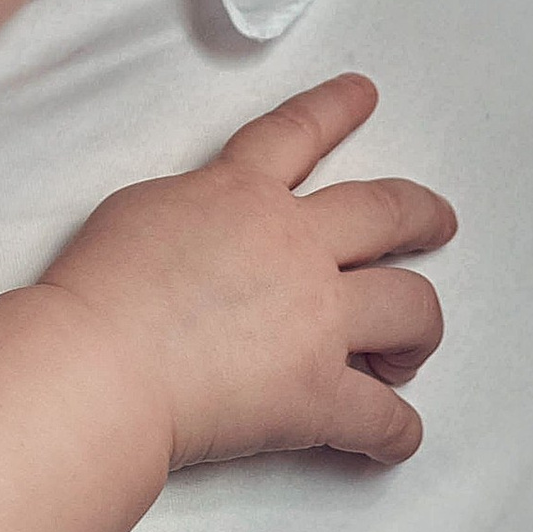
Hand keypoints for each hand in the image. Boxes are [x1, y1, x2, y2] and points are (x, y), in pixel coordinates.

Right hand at [41, 74, 453, 471]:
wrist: (96, 364)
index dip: (335, 109)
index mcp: (240, 194)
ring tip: (411, 351)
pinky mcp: (316, 392)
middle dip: (422, 216)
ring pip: (411, 308)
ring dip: (420, 330)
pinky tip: (395, 437)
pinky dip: (395, 430)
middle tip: (438, 225)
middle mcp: (294, 245)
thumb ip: (190, 209)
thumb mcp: (135, 214)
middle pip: (387, 213)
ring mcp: (315, 319)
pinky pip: (381, 416)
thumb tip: (207, 228)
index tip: (363, 94)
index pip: (297, 134)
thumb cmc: (94, 294)